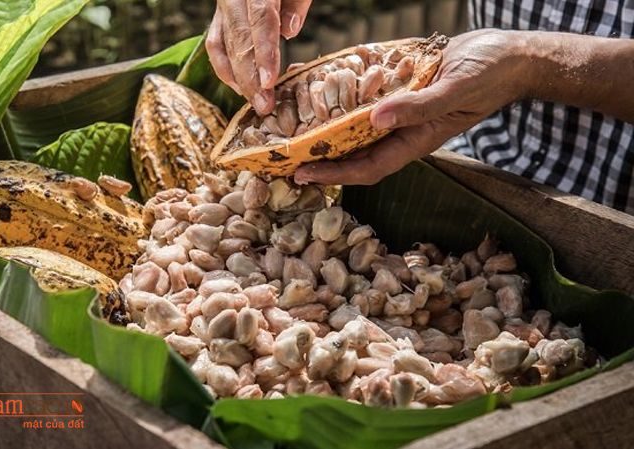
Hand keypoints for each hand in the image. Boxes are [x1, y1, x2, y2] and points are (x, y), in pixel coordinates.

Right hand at [206, 0, 311, 114]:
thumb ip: (296, 2)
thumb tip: (289, 33)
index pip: (260, 20)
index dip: (264, 53)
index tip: (269, 82)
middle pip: (239, 40)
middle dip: (251, 78)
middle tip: (264, 106)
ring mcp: (222, 7)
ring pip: (223, 46)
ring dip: (238, 79)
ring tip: (255, 103)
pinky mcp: (219, 17)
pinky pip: (215, 45)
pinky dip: (225, 69)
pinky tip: (239, 87)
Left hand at [294, 29, 531, 184]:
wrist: (508, 55)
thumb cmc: (489, 76)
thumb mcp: (455, 91)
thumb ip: (418, 107)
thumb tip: (376, 119)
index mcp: (415, 140)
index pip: (367, 167)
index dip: (334, 175)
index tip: (302, 174)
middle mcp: (402, 129)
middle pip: (354, 151)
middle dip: (320, 157)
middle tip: (283, 155)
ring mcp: (399, 109)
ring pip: (356, 125)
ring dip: (326, 127)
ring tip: (292, 125)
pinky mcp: (400, 88)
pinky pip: (366, 96)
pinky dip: (344, 94)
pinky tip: (320, 88)